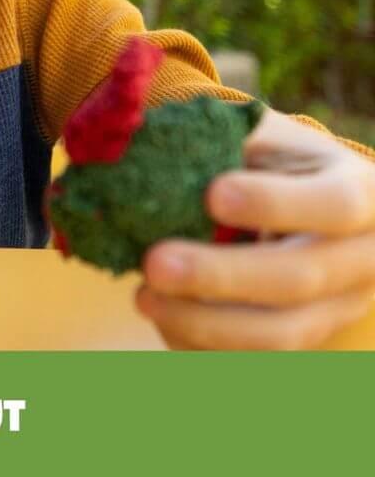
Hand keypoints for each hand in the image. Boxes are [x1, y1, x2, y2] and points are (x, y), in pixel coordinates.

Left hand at [135, 106, 374, 349]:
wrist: (295, 201)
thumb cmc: (269, 160)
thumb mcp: (262, 136)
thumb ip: (222, 140)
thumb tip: (150, 152)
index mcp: (360, 194)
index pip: (332, 205)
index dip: (273, 204)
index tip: (212, 194)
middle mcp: (361, 260)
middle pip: (299, 279)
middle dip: (222, 276)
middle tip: (154, 263)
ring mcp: (337, 309)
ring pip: (281, 334)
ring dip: (206, 323)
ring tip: (144, 297)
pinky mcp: (304, 341)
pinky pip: (257, 360)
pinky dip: (203, 345)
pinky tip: (161, 318)